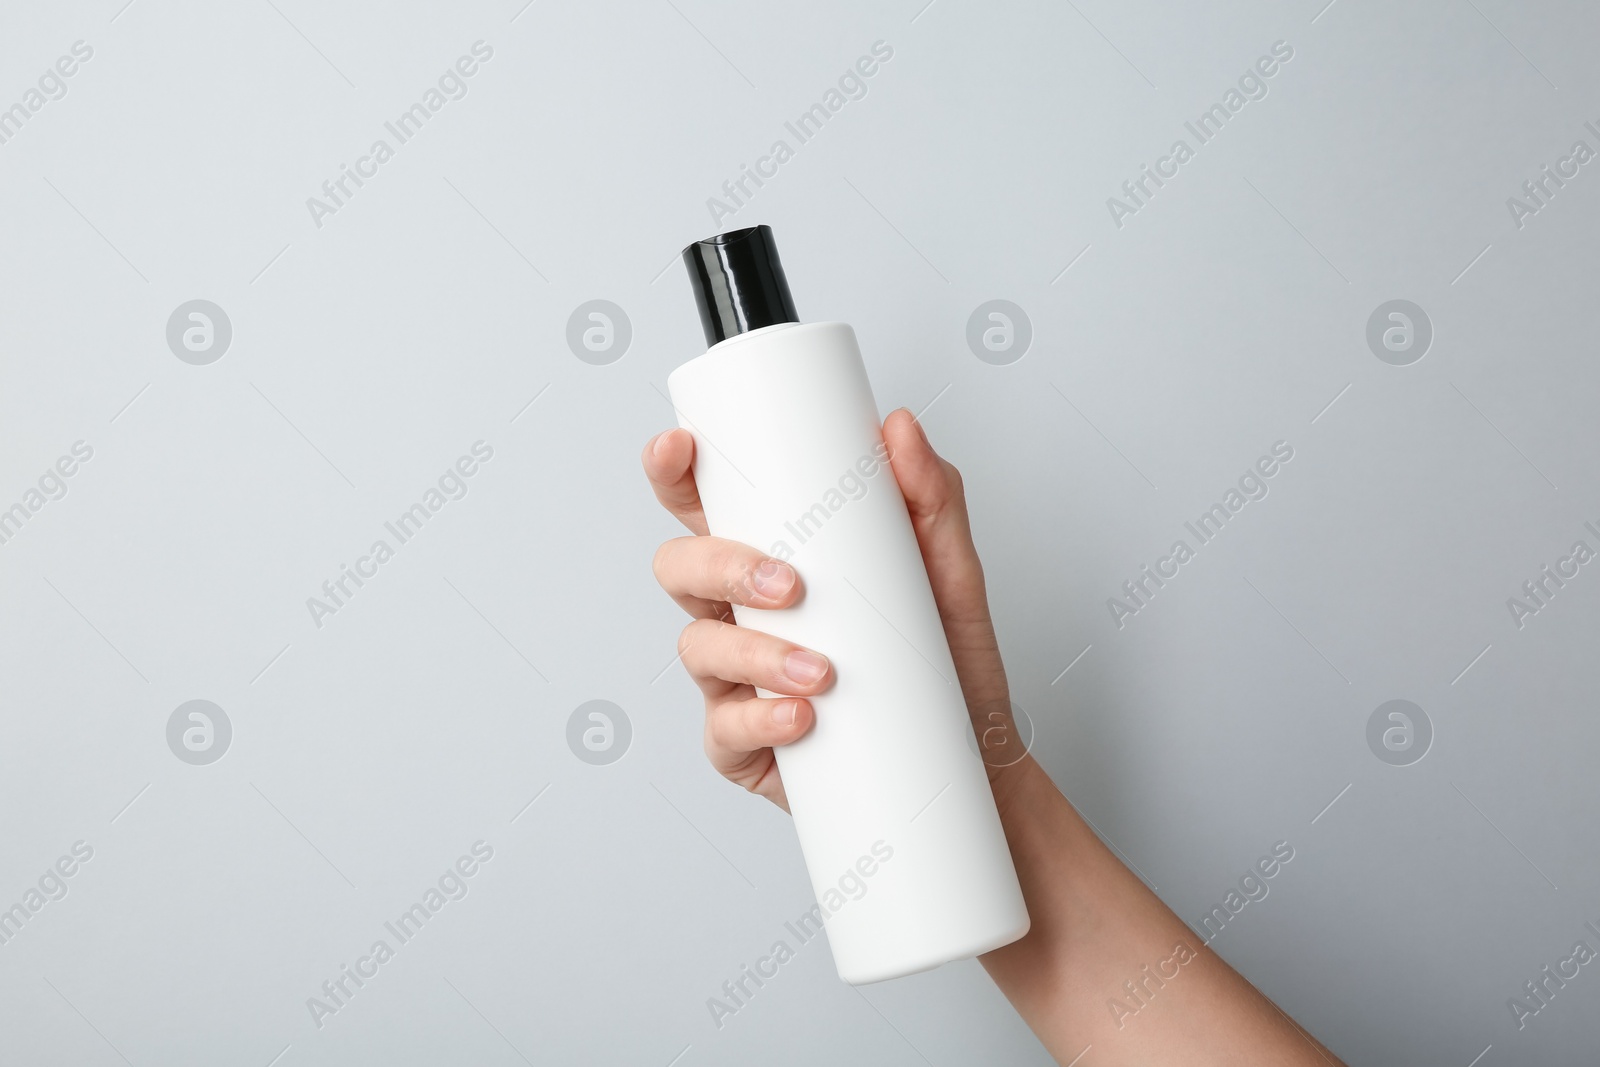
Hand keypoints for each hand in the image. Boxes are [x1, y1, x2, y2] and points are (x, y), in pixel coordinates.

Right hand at [642, 407, 1033, 813]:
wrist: (973, 758)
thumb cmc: (945, 662)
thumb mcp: (951, 574)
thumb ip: (932, 498)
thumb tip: (901, 428)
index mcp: (771, 558)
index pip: (704, 505)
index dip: (673, 473)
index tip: (681, 448)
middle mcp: (741, 614)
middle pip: (679, 568)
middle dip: (718, 566)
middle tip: (788, 584)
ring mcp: (736, 680)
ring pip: (698, 646)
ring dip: (753, 653)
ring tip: (819, 669)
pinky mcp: (746, 744)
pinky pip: (723, 730)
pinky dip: (759, 721)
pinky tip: (800, 718)